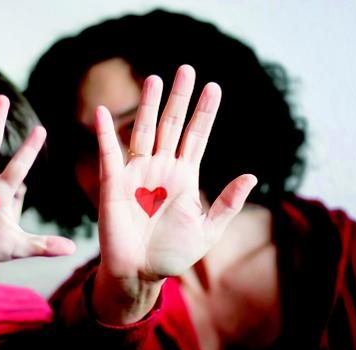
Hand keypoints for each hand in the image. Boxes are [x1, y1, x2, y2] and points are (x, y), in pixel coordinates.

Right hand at [93, 65, 255, 323]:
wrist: (140, 274)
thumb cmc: (171, 255)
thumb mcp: (208, 230)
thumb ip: (227, 203)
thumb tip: (251, 175)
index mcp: (184, 177)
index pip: (196, 136)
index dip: (205, 112)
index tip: (214, 87)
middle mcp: (161, 168)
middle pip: (171, 125)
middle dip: (179, 98)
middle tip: (186, 70)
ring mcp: (137, 173)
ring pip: (144, 131)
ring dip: (148, 105)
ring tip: (155, 79)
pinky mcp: (114, 184)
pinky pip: (109, 154)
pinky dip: (104, 133)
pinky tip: (103, 112)